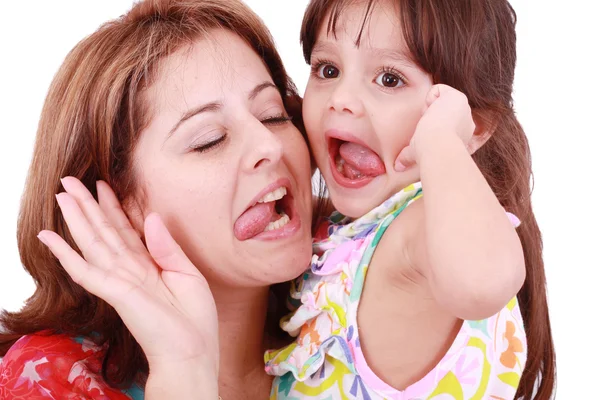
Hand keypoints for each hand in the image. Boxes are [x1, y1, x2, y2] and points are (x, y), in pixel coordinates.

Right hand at [37, 177, 218, 396]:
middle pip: (104, 232)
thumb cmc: (194, 319)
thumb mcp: (188, 274)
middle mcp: (130, 270)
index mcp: (148, 265)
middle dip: (88, 206)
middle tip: (70, 180)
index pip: (126, 231)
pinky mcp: (115, 293)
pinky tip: (49, 238)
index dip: (113, 207)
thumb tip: (151, 216)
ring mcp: (120, 281)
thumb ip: (167, 246)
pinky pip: (85, 270)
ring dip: (76, 219)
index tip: (104, 186)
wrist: (193, 352)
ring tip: (60, 195)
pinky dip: (65, 254)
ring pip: (93, 243)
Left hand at [394, 84, 475, 170]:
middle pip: (441, 111)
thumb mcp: (419, 151)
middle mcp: (466, 122)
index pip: (444, 124)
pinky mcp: (459, 97)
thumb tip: (398, 167)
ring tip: (431, 122)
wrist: (438, 148)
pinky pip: (439, 89)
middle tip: (429, 129)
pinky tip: (432, 112)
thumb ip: (410, 155)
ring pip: (440, 100)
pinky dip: (431, 98)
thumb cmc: (429, 154)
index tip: (429, 136)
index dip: (433, 127)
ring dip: (431, 110)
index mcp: (460, 135)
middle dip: (432, 118)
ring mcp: (465, 109)